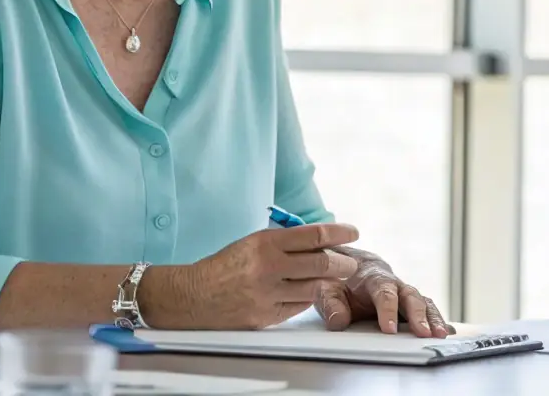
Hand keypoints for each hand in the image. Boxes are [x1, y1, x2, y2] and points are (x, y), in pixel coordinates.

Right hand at [159, 224, 359, 329]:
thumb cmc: (226, 265)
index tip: (353, 232)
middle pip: (321, 263)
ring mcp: (268, 294)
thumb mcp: (253, 242)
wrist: (195, 295)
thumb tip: (319, 241)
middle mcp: (269, 267)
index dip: (338, 233)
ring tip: (336, 278)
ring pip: (313, 288)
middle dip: (342, 263)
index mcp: (265, 242)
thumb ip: (284, 243)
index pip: (313, 235)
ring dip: (329, 283)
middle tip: (351, 263)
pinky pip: (297, 306)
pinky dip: (307, 298)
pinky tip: (310, 292)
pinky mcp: (266, 316)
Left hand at [315, 250, 452, 338]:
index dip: (388, 309)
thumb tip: (339, 321)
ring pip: (424, 303)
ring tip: (440, 335)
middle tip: (424, 333)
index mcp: (374, 278)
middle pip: (411, 296)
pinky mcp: (412, 306)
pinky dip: (438, 321)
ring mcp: (406, 295)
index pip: (383, 292)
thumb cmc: (340, 282)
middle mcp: (395, 284)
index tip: (389, 329)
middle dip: (418, 315)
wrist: (352, 269)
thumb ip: (331, 304)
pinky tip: (447, 332)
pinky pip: (428, 311)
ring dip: (433, 318)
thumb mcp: (327, 290)